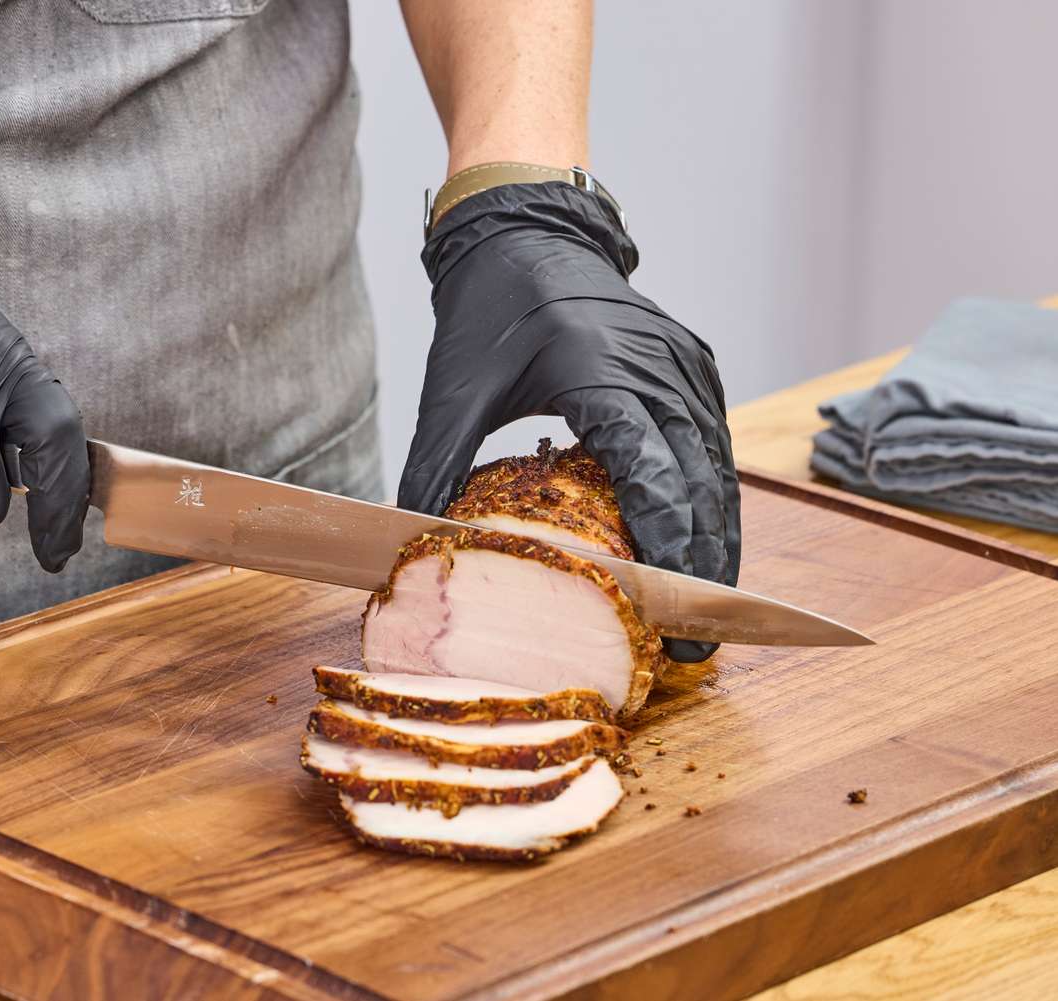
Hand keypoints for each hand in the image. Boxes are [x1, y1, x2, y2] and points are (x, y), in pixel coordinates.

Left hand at [398, 180, 739, 660]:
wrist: (526, 229)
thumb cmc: (490, 305)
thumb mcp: (452, 387)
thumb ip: (434, 465)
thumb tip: (411, 542)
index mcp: (600, 368)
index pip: (650, 472)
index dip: (666, 549)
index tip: (667, 612)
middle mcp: (658, 366)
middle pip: (699, 482)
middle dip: (701, 567)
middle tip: (694, 644)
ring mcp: (684, 363)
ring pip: (719, 467)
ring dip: (718, 540)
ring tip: (710, 616)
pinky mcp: (691, 364)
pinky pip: (715, 442)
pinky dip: (715, 498)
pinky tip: (709, 548)